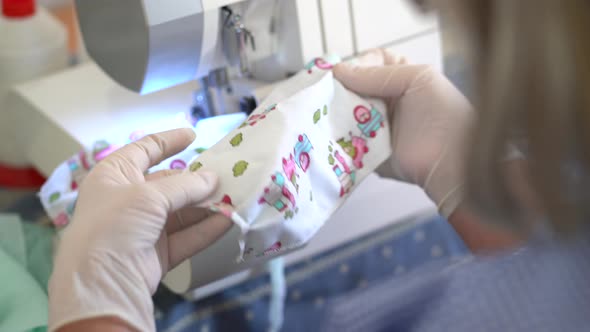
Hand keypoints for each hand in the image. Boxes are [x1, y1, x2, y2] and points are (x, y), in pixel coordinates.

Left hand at [48, 128, 232, 331]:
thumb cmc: (114, 224)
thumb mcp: (148, 195)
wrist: (102, 281)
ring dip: (206, 206)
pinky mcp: (157, 252)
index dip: (168, 141)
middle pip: (168, 184)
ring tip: (234, 197)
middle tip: (225, 175)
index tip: (193, 135)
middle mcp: (127, 199)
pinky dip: (206, 229)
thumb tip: (212, 179)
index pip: (143, 150)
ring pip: (180, 212)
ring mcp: (142, 228)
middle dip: (196, 181)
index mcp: (114, 176)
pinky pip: (186, 236)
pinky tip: (228, 220)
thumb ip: (184, 186)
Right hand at [334, 49, 473, 216]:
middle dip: (340, 89)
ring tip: (325, 111)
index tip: (344, 72)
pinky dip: (337, 136)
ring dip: (336, 112)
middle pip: (352, 88)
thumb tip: (338, 70)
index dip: (357, 64)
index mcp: (400, 80)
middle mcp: (386, 101)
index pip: (371, 63)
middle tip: (326, 93)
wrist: (451, 162)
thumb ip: (376, 74)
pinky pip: (347, 141)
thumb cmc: (443, 114)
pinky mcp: (368, 152)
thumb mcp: (416, 79)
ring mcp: (375, 127)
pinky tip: (329, 132)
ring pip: (345, 114)